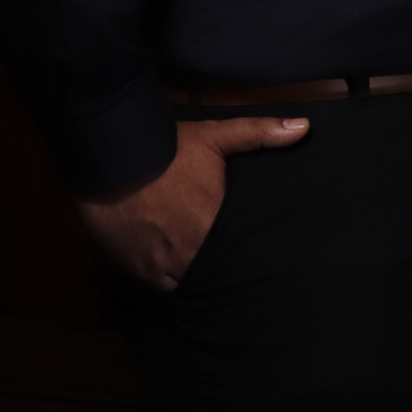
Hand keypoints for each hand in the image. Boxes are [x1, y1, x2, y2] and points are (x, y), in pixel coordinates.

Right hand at [78, 115, 308, 291]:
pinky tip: (172, 262)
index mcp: (210, 228)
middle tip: (225, 254)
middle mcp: (185, 254)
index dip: (244, 254)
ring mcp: (156, 265)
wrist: (107, 162)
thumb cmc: (165, 151)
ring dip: (191, 272)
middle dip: (218, 264)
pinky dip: (165, 275)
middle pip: (211, 271)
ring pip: (183, 281)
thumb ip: (259, 134)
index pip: (237, 255)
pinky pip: (156, 283)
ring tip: (200, 261)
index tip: (250, 250)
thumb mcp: (214, 136)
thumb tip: (304, 128)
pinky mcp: (131, 268)